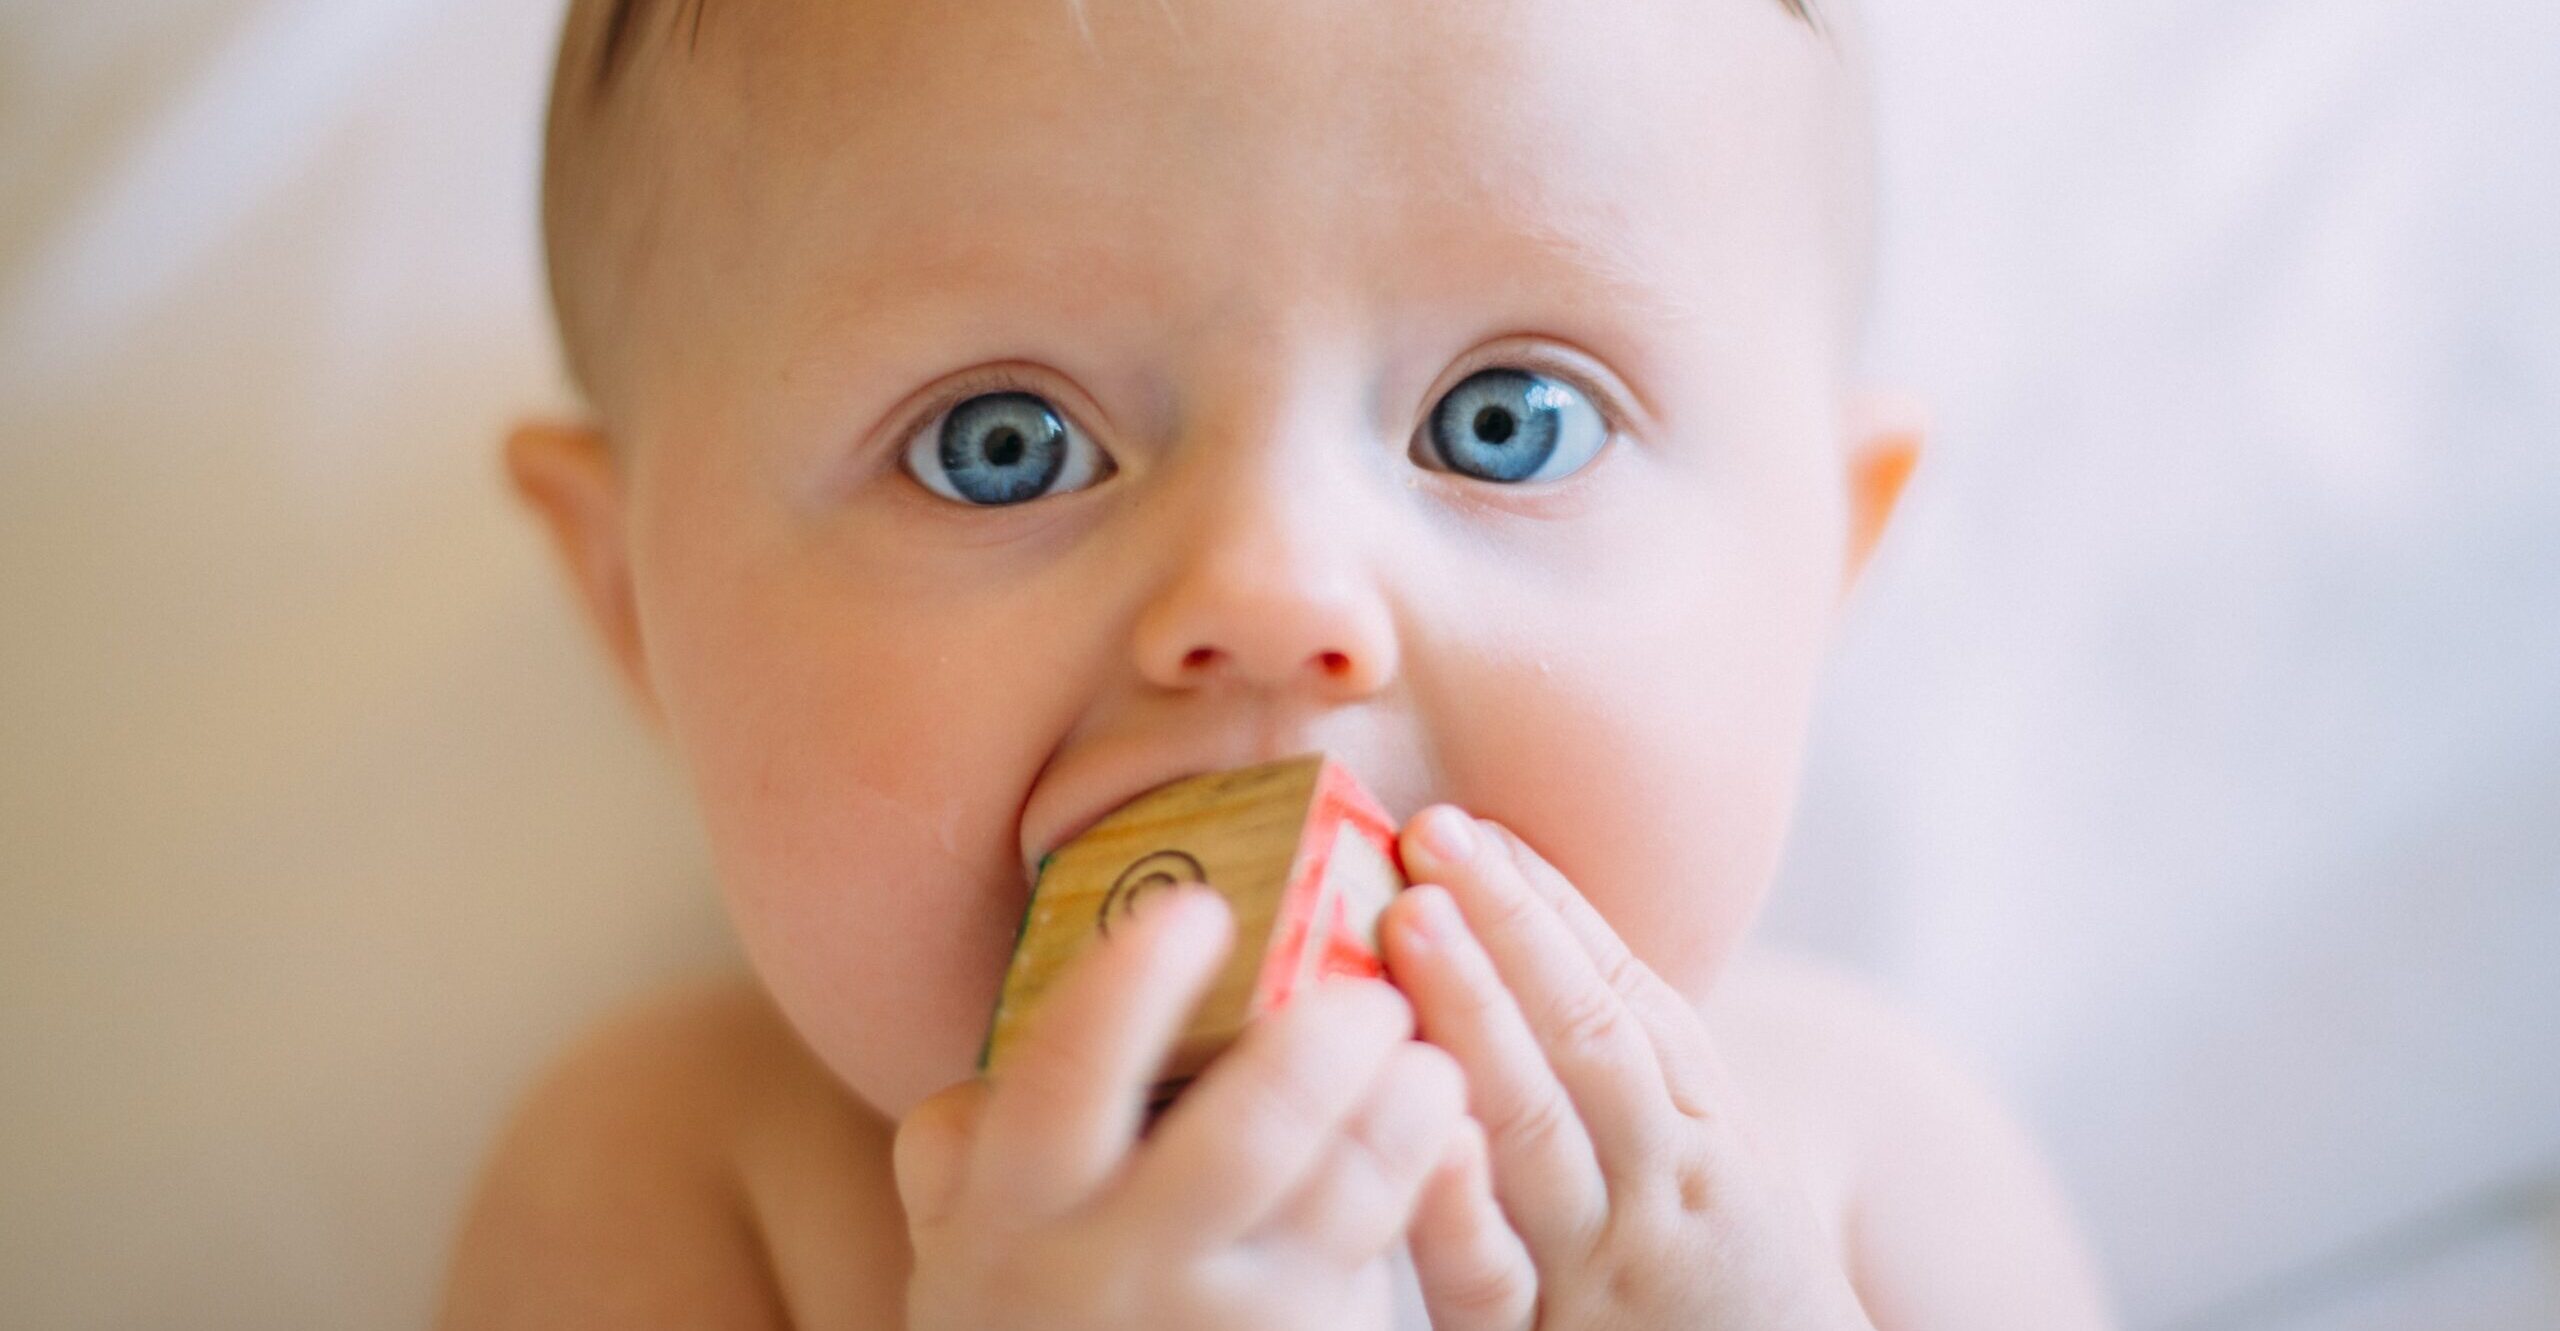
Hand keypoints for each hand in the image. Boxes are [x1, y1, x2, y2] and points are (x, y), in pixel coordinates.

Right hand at [894, 885, 1470, 1330]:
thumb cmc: (1023, 1315)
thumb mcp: (959, 1237)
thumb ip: (965, 1138)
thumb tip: (1008, 1036)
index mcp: (1018, 1213)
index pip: (1068, 1080)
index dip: (1136, 986)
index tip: (1198, 909)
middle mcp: (1122, 1271)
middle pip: (1247, 1139)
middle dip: (1324, 1043)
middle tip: (1368, 989)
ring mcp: (1227, 1327)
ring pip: (1348, 1202)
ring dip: (1406, 1112)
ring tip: (1429, 1057)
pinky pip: (1382, 1262)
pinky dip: (1426, 1188)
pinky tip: (1441, 1139)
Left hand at [1381, 808, 1873, 1330]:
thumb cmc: (1728, 1297)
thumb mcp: (1715, 1177)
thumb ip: (1638, 1078)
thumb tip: (1534, 945)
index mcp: (1705, 1133)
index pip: (1626, 999)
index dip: (1546, 907)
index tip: (1473, 825)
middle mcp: (1666, 1187)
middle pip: (1586, 1039)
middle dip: (1507, 930)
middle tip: (1433, 837)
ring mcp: (1607, 1268)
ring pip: (1540, 1129)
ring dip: (1474, 1015)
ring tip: (1409, 920)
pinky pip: (1496, 1278)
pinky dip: (1462, 1205)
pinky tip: (1428, 1133)